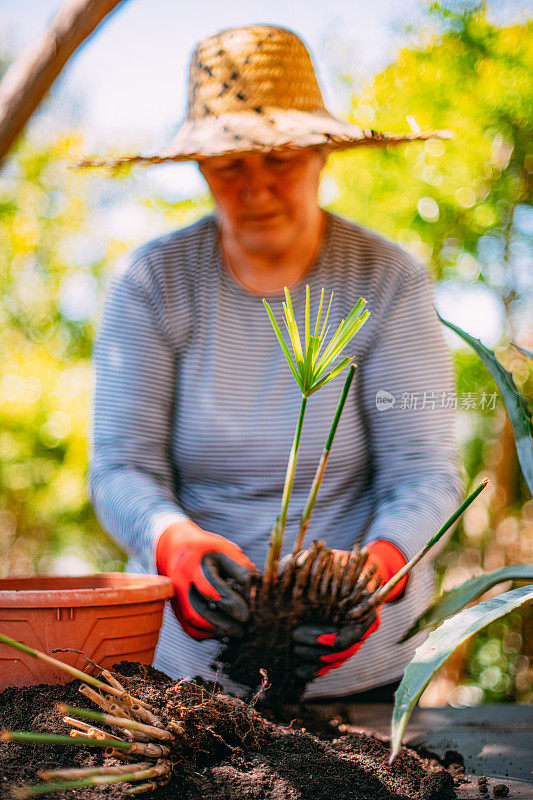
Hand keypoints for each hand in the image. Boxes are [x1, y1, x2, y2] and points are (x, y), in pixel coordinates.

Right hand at [156, 519, 256, 639]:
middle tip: (245, 627)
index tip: (247, 614)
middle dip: (224, 622)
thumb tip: (254, 585)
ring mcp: (175, 598)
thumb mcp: (222, 548)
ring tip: (238, 632)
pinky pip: (191, 628)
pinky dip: (209, 633)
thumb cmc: (205, 549)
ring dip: (218, 630)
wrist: (175, 550)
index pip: (209, 588)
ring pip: (193, 622)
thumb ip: (239, 566)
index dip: (230, 603)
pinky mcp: (177, 610)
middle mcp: (180, 583)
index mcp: (192, 564)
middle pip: (198, 610)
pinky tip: (225, 631)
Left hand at [291, 540, 407, 678]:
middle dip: (317, 650)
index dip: (329, 638)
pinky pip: (333, 662)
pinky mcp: (343, 645)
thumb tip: (293, 562)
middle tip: (294, 641)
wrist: (348, 571)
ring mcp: (355, 638)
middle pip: (343, 651)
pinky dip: (318, 669)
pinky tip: (300, 671)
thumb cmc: (337, 564)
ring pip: (338, 660)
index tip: (308, 635)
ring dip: (316, 662)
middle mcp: (363, 628)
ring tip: (295, 662)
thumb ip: (310, 561)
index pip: (351, 634)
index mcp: (365, 610)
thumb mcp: (326, 559)